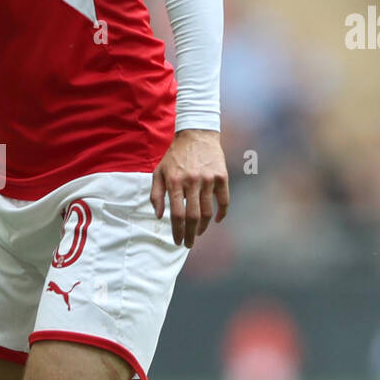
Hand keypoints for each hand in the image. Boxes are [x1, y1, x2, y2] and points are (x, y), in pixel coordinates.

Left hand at [150, 129, 228, 247]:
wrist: (196, 135)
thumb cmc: (174, 156)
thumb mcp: (158, 172)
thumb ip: (156, 194)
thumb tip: (159, 216)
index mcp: (174, 182)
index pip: (176, 214)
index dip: (177, 231)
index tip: (178, 241)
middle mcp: (192, 181)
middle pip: (193, 217)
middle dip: (190, 234)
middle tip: (189, 244)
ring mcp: (208, 179)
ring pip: (208, 211)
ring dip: (204, 227)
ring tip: (199, 233)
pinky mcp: (221, 176)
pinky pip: (224, 200)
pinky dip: (221, 213)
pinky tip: (216, 221)